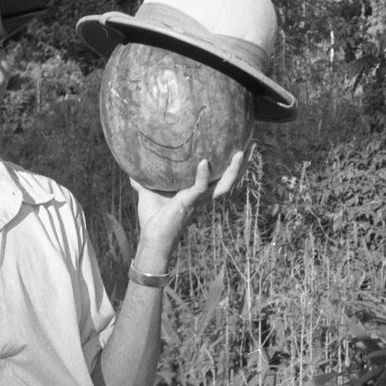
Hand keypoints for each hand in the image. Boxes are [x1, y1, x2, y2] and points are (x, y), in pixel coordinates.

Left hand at [129, 149, 248, 271]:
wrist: (151, 239)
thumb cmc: (153, 218)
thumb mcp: (149, 192)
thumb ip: (144, 179)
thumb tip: (132, 167)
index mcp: (198, 193)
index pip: (219, 177)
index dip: (231, 165)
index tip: (240, 146)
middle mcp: (203, 196)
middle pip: (230, 180)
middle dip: (242, 165)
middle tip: (252, 146)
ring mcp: (198, 200)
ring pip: (224, 186)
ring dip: (234, 171)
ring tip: (241, 153)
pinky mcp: (188, 203)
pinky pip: (200, 188)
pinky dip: (203, 175)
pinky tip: (205, 162)